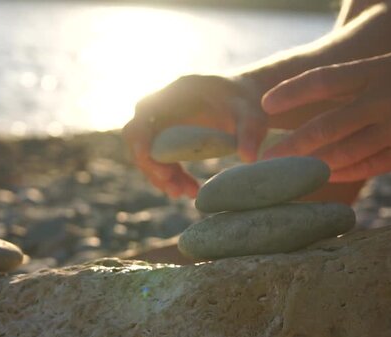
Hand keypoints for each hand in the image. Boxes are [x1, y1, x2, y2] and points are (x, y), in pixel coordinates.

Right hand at [122, 75, 267, 197]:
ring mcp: (161, 120)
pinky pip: (160, 159)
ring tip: (188, 193)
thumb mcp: (252, 116)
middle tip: (175, 190)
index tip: (158, 168)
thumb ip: (249, 133)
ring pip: (148, 152)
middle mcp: (161, 103)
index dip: (142, 142)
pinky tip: (191, 190)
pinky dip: (172, 176)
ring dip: (163, 176)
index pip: (144, 114)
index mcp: (177, 90)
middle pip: (138, 137)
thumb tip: (249, 159)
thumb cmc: (248, 103)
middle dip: (153, 166)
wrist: (247, 101)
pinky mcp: (166, 136)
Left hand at [261, 51, 390, 181]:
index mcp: (380, 70)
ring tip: (286, 173)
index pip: (324, 80)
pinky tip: (321, 175)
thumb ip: (356, 83)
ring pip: (344, 152)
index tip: (264, 105)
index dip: (291, 93)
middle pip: (327, 125)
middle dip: (292, 143)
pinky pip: (366, 167)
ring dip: (311, 164)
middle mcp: (386, 98)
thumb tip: (309, 99)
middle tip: (266, 157)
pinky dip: (340, 172)